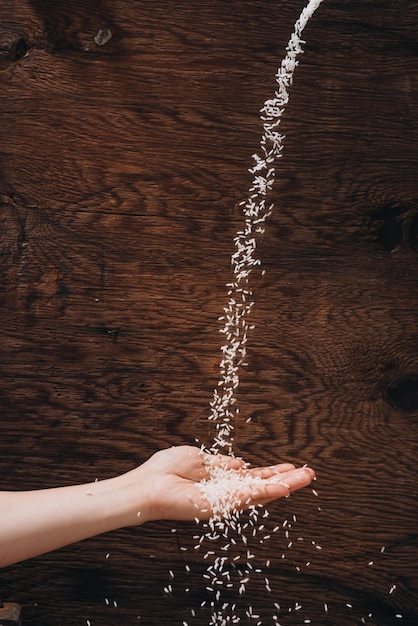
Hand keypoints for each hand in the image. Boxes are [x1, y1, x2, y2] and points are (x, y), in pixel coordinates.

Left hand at [128, 446, 314, 522]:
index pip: (251, 478)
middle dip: (286, 480)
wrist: (147, 486)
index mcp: (220, 481)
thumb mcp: (198, 459)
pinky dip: (268, 491)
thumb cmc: (165, 470)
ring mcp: (225, 500)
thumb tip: (240, 464)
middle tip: (308, 473)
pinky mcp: (220, 505)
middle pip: (262, 486)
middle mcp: (226, 493)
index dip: (271, 473)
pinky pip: (248, 497)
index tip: (290, 467)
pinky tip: (285, 486)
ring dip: (285, 485)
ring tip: (306, 477)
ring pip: (262, 493)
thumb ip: (220, 464)